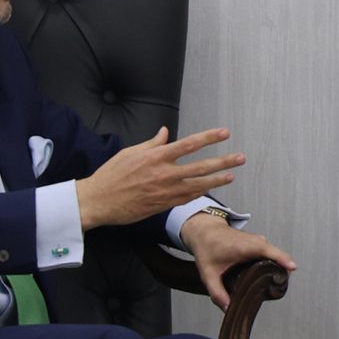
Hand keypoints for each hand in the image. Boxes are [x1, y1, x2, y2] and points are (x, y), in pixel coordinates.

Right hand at [77, 127, 244, 229]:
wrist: (99, 201)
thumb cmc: (111, 175)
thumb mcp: (130, 152)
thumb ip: (152, 144)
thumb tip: (165, 133)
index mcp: (156, 157)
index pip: (189, 144)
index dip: (209, 138)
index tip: (225, 133)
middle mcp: (164, 174)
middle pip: (200, 166)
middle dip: (223, 162)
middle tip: (240, 158)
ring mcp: (165, 191)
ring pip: (198, 185)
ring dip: (217, 180)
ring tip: (231, 176)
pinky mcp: (163, 205)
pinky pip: (186, 198)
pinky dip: (199, 193)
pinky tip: (210, 189)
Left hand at [181, 211, 295, 310]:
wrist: (205, 230)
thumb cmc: (207, 247)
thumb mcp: (208, 274)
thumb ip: (217, 293)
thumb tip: (228, 308)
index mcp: (245, 247)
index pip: (269, 251)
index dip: (282, 259)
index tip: (292, 268)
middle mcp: (256, 242)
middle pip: (276, 256)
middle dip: (280, 272)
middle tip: (276, 288)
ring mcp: (260, 241)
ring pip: (275, 255)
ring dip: (277, 268)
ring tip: (271, 284)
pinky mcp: (260, 243)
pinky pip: (272, 253)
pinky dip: (273, 263)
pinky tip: (266, 275)